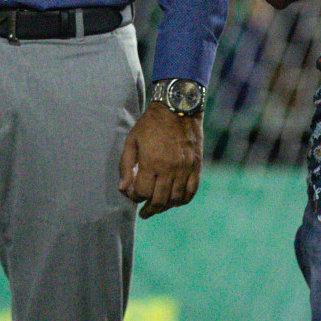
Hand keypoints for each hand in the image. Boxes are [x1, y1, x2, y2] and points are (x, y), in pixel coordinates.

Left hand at [118, 101, 201, 218]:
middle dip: (149, 209)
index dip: (135, 197)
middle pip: (159, 200)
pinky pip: (191, 191)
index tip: (132, 194)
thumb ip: (125, 165)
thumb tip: (123, 188)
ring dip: (165, 207)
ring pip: (175, 199)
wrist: (178, 107)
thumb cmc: (151, 123)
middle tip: (144, 212)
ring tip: (157, 208)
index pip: (142, 192)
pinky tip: (175, 201)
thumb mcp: (132, 139)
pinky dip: (183, 200)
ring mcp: (185, 168)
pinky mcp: (196, 166)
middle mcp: (169, 168)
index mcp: (151, 162)